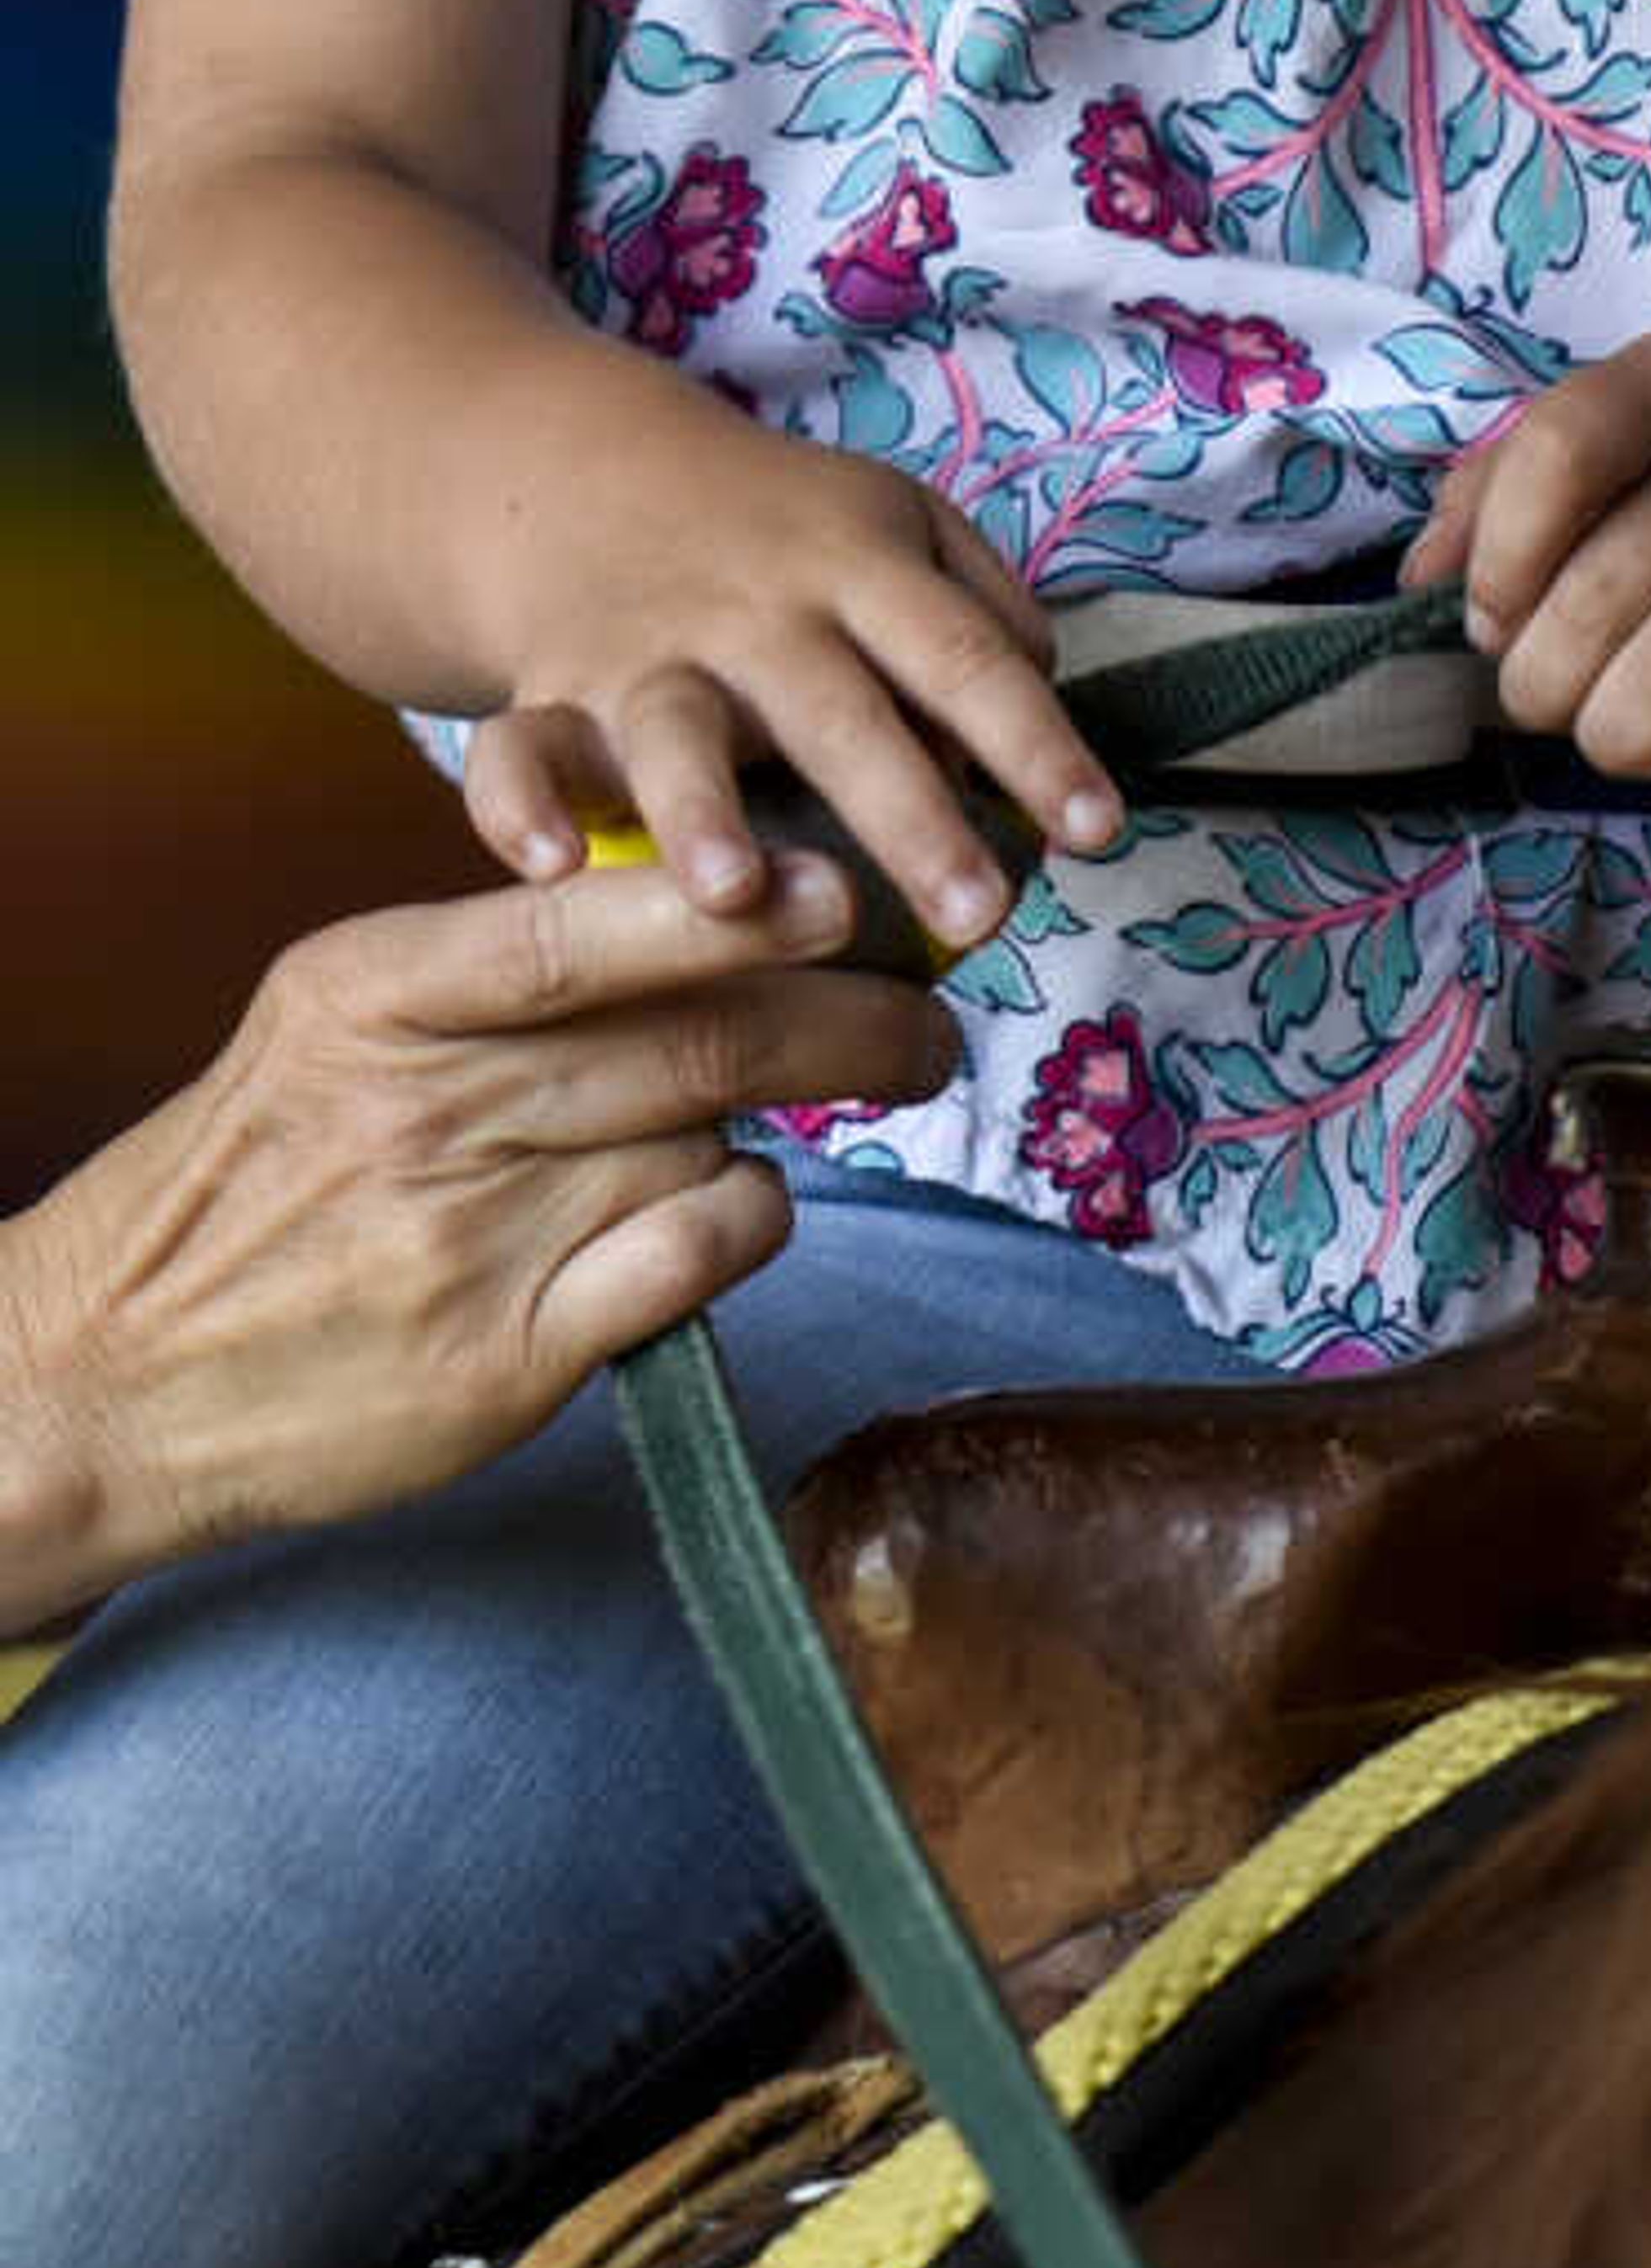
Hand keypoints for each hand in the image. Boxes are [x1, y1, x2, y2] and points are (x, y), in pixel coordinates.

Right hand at [0, 856, 960, 1616]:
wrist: (102, 1375)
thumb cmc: (249, 1181)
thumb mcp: (334, 1027)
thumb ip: (493, 970)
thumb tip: (691, 910)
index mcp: (377, 992)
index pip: (588, 932)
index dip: (736, 908)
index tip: (848, 892)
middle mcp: (431, 1105)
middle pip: (695, 1034)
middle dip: (850, 1016)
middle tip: (930, 1018)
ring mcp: (471, 1237)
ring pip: (707, 1137)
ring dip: (788, 1120)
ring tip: (820, 1105)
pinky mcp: (506, 1358)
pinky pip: (692, 1260)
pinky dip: (747, 1223)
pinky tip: (733, 1214)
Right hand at [461, 415, 1118, 955]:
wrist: (575, 474)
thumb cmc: (781, 533)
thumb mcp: (901, 528)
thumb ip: (986, 618)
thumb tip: (1042, 736)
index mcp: (862, 566)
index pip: (964, 656)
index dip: (1035, 741)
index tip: (1098, 830)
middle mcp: (758, 611)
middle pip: (842, 714)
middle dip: (909, 816)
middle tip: (978, 915)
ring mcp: (648, 651)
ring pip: (676, 735)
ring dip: (704, 814)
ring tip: (736, 900)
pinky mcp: (551, 694)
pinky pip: (524, 750)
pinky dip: (520, 804)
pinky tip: (544, 866)